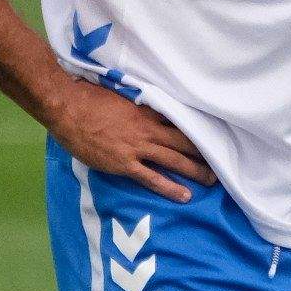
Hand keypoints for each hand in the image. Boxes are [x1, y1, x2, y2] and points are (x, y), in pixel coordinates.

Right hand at [45, 78, 216, 203]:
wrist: (68, 108)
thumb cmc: (90, 97)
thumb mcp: (121, 95)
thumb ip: (137, 103)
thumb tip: (148, 104)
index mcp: (148, 111)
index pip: (181, 121)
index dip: (198, 131)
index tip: (213, 137)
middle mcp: (148, 130)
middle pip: (184, 142)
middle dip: (204, 154)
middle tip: (221, 163)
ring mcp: (137, 148)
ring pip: (174, 160)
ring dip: (195, 171)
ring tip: (212, 181)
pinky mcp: (124, 164)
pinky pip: (152, 178)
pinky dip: (170, 187)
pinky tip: (184, 196)